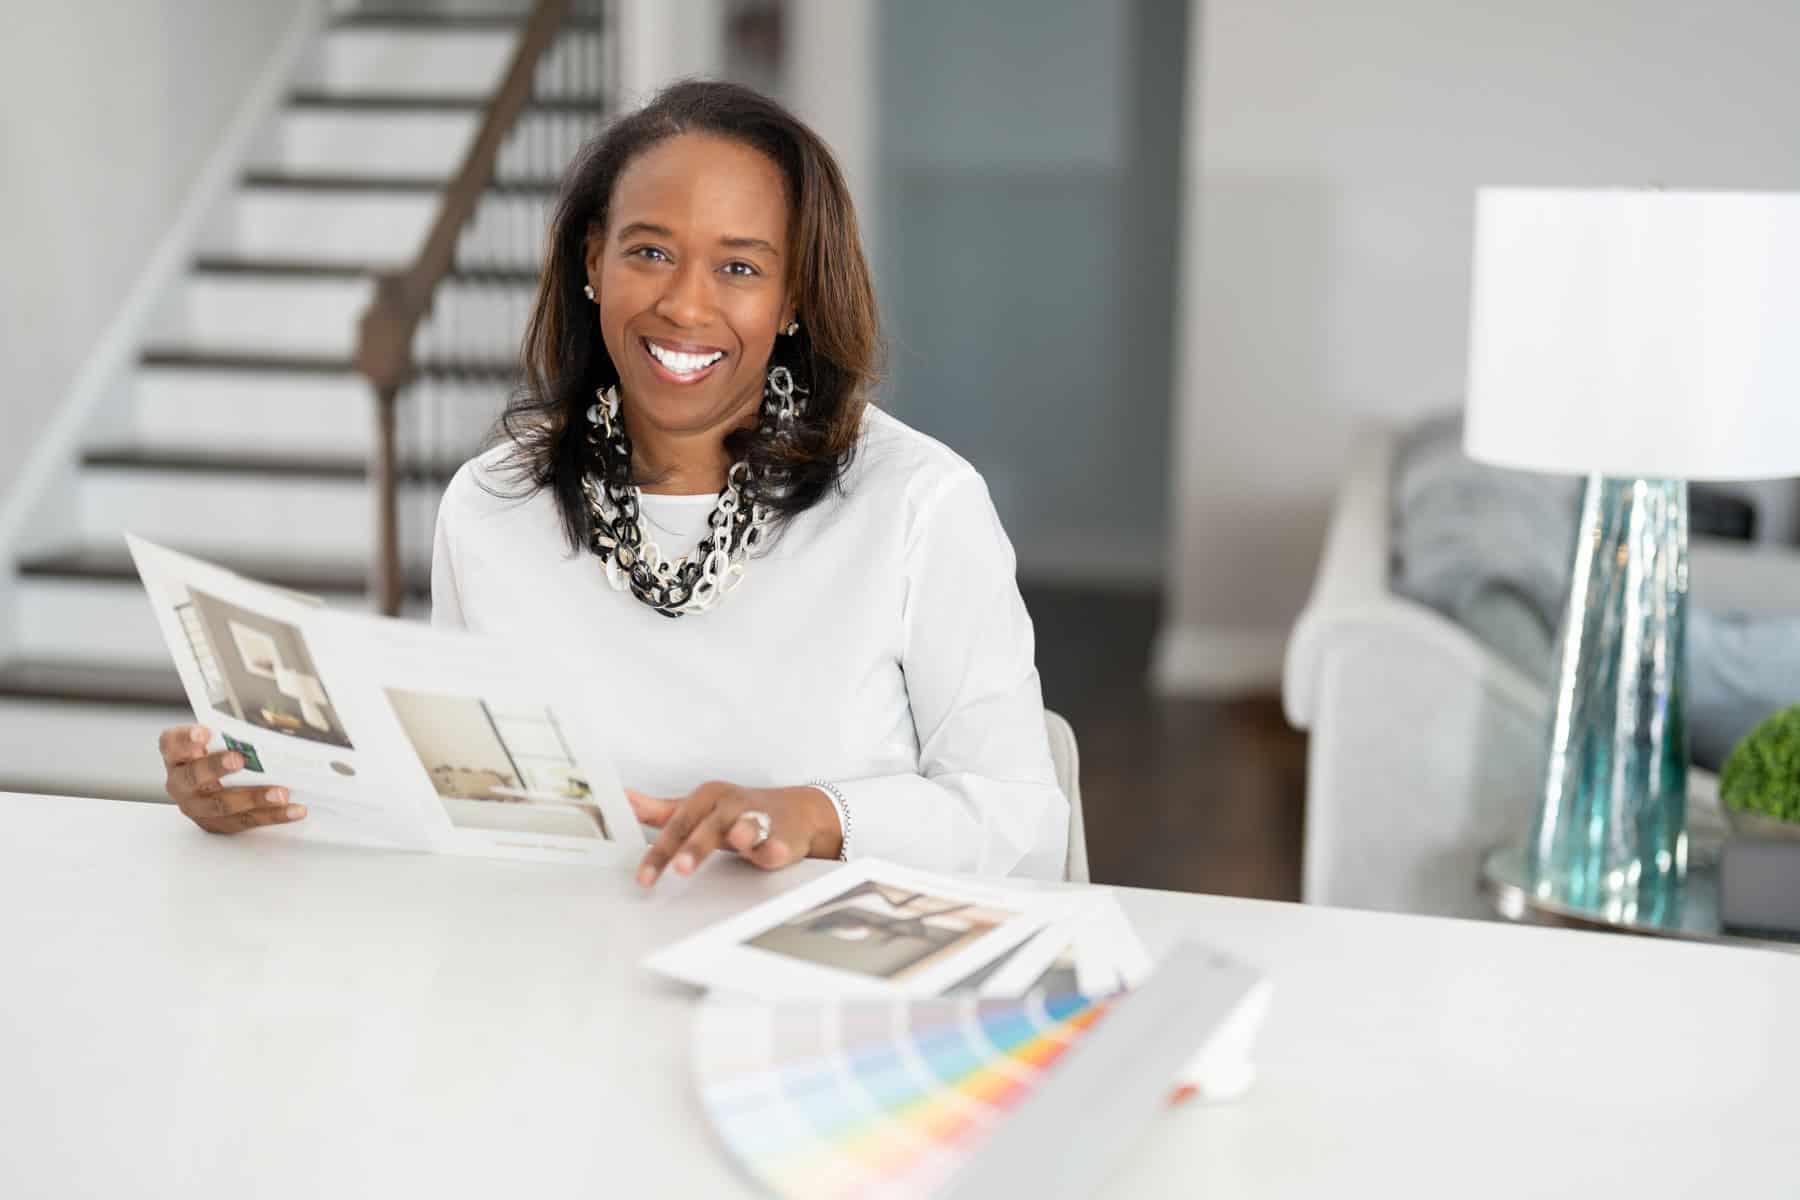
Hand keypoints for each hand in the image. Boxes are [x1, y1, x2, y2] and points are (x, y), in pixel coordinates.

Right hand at [159, 724, 305, 833]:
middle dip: (216, 767)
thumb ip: (228, 734)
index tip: (203, 732)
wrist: (209, 784)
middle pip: (194, 777)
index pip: (173, 743)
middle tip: (239, 759)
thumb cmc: (215, 754)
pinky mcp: (217, 824)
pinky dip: (273, 816)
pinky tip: (294, 810)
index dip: (186, 739)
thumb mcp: (216, 740)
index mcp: (176, 756)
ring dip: (254, 798)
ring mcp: (196, 806)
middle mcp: (180, 782)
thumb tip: (265, 728)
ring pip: (222, 804)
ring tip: (280, 793)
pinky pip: (245, 821)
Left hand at [627, 781, 840, 886]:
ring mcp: (759, 818)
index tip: (645, 877)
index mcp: (707, 799)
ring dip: (743, 832)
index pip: (677, 826)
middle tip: (681, 867)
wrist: (794, 812)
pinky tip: (771, 852)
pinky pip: (779, 842)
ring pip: (749, 825)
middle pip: (710, 827)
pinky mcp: (784, 835)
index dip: (659, 853)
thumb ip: (660, 810)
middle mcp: (731, 805)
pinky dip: (775, 847)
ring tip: (738, 841)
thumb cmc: (737, 812)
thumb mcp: (696, 809)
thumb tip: (624, 800)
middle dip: (696, 847)